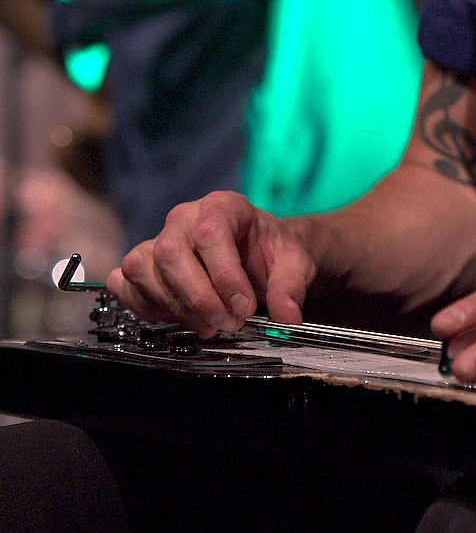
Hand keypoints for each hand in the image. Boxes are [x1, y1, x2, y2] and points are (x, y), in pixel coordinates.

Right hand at [107, 191, 315, 337]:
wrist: (260, 258)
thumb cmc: (272, 255)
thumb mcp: (295, 265)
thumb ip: (291, 288)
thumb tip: (287, 318)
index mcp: (223, 207)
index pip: (210, 233)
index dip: (225, 276)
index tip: (245, 308)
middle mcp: (184, 218)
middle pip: (170, 253)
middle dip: (199, 298)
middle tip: (228, 323)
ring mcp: (158, 239)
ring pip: (143, 269)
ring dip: (176, 306)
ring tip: (210, 326)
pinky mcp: (144, 264)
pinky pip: (124, 283)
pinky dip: (145, 306)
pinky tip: (180, 318)